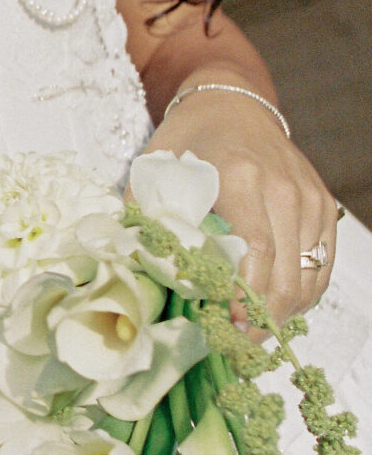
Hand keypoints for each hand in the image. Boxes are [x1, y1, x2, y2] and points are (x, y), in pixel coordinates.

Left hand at [146, 88, 341, 329]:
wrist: (232, 106)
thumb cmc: (187, 144)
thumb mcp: (154, 174)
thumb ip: (144, 222)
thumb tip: (131, 275)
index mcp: (241, 178)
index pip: (255, 251)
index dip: (245, 298)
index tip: (227, 329)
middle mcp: (284, 188)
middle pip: (285, 274)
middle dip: (261, 321)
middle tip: (233, 349)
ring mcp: (309, 198)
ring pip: (307, 277)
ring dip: (281, 315)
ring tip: (248, 336)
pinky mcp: (323, 207)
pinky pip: (320, 266)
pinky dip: (299, 296)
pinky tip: (271, 311)